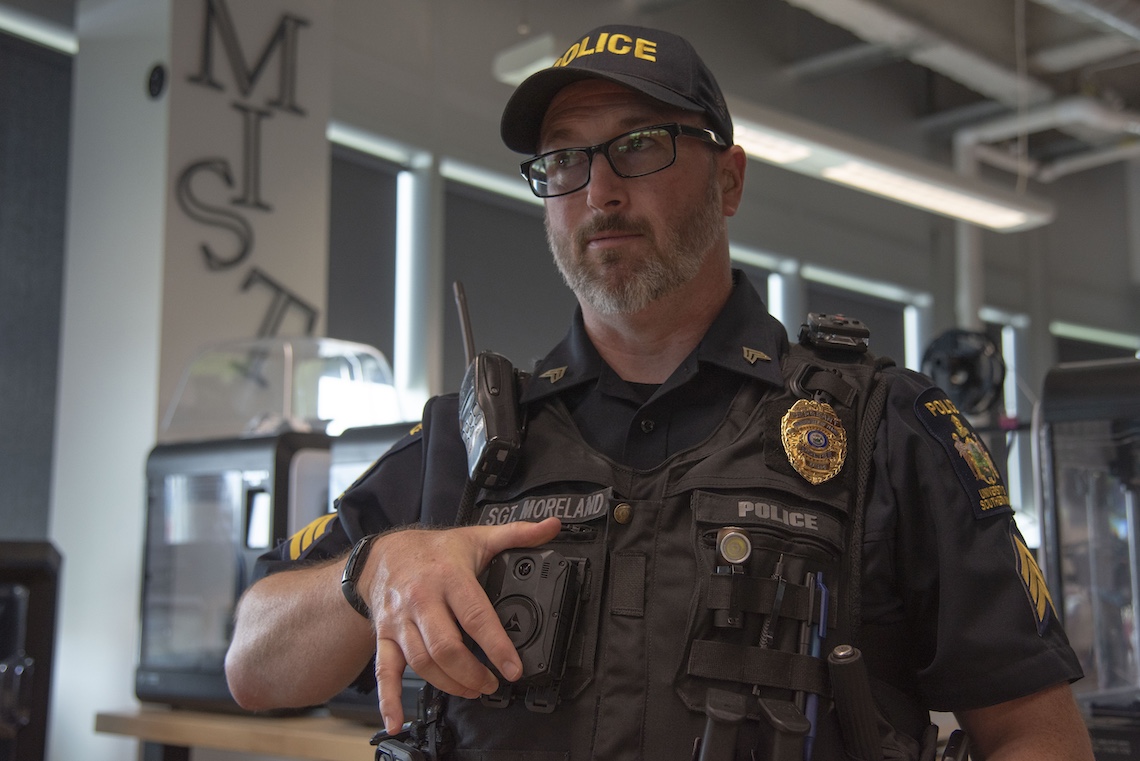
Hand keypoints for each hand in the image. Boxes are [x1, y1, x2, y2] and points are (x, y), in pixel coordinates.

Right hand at [364, 516, 561, 733]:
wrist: (382, 554)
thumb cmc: (435, 550)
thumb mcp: (478, 537)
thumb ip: (517, 534)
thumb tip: (552, 527)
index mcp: (448, 577)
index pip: (475, 616)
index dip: (496, 646)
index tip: (513, 668)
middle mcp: (422, 600)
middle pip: (445, 646)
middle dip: (472, 672)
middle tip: (492, 684)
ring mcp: (400, 621)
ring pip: (421, 661)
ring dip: (449, 684)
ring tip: (472, 690)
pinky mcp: (385, 637)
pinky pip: (384, 671)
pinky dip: (388, 699)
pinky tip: (395, 720)